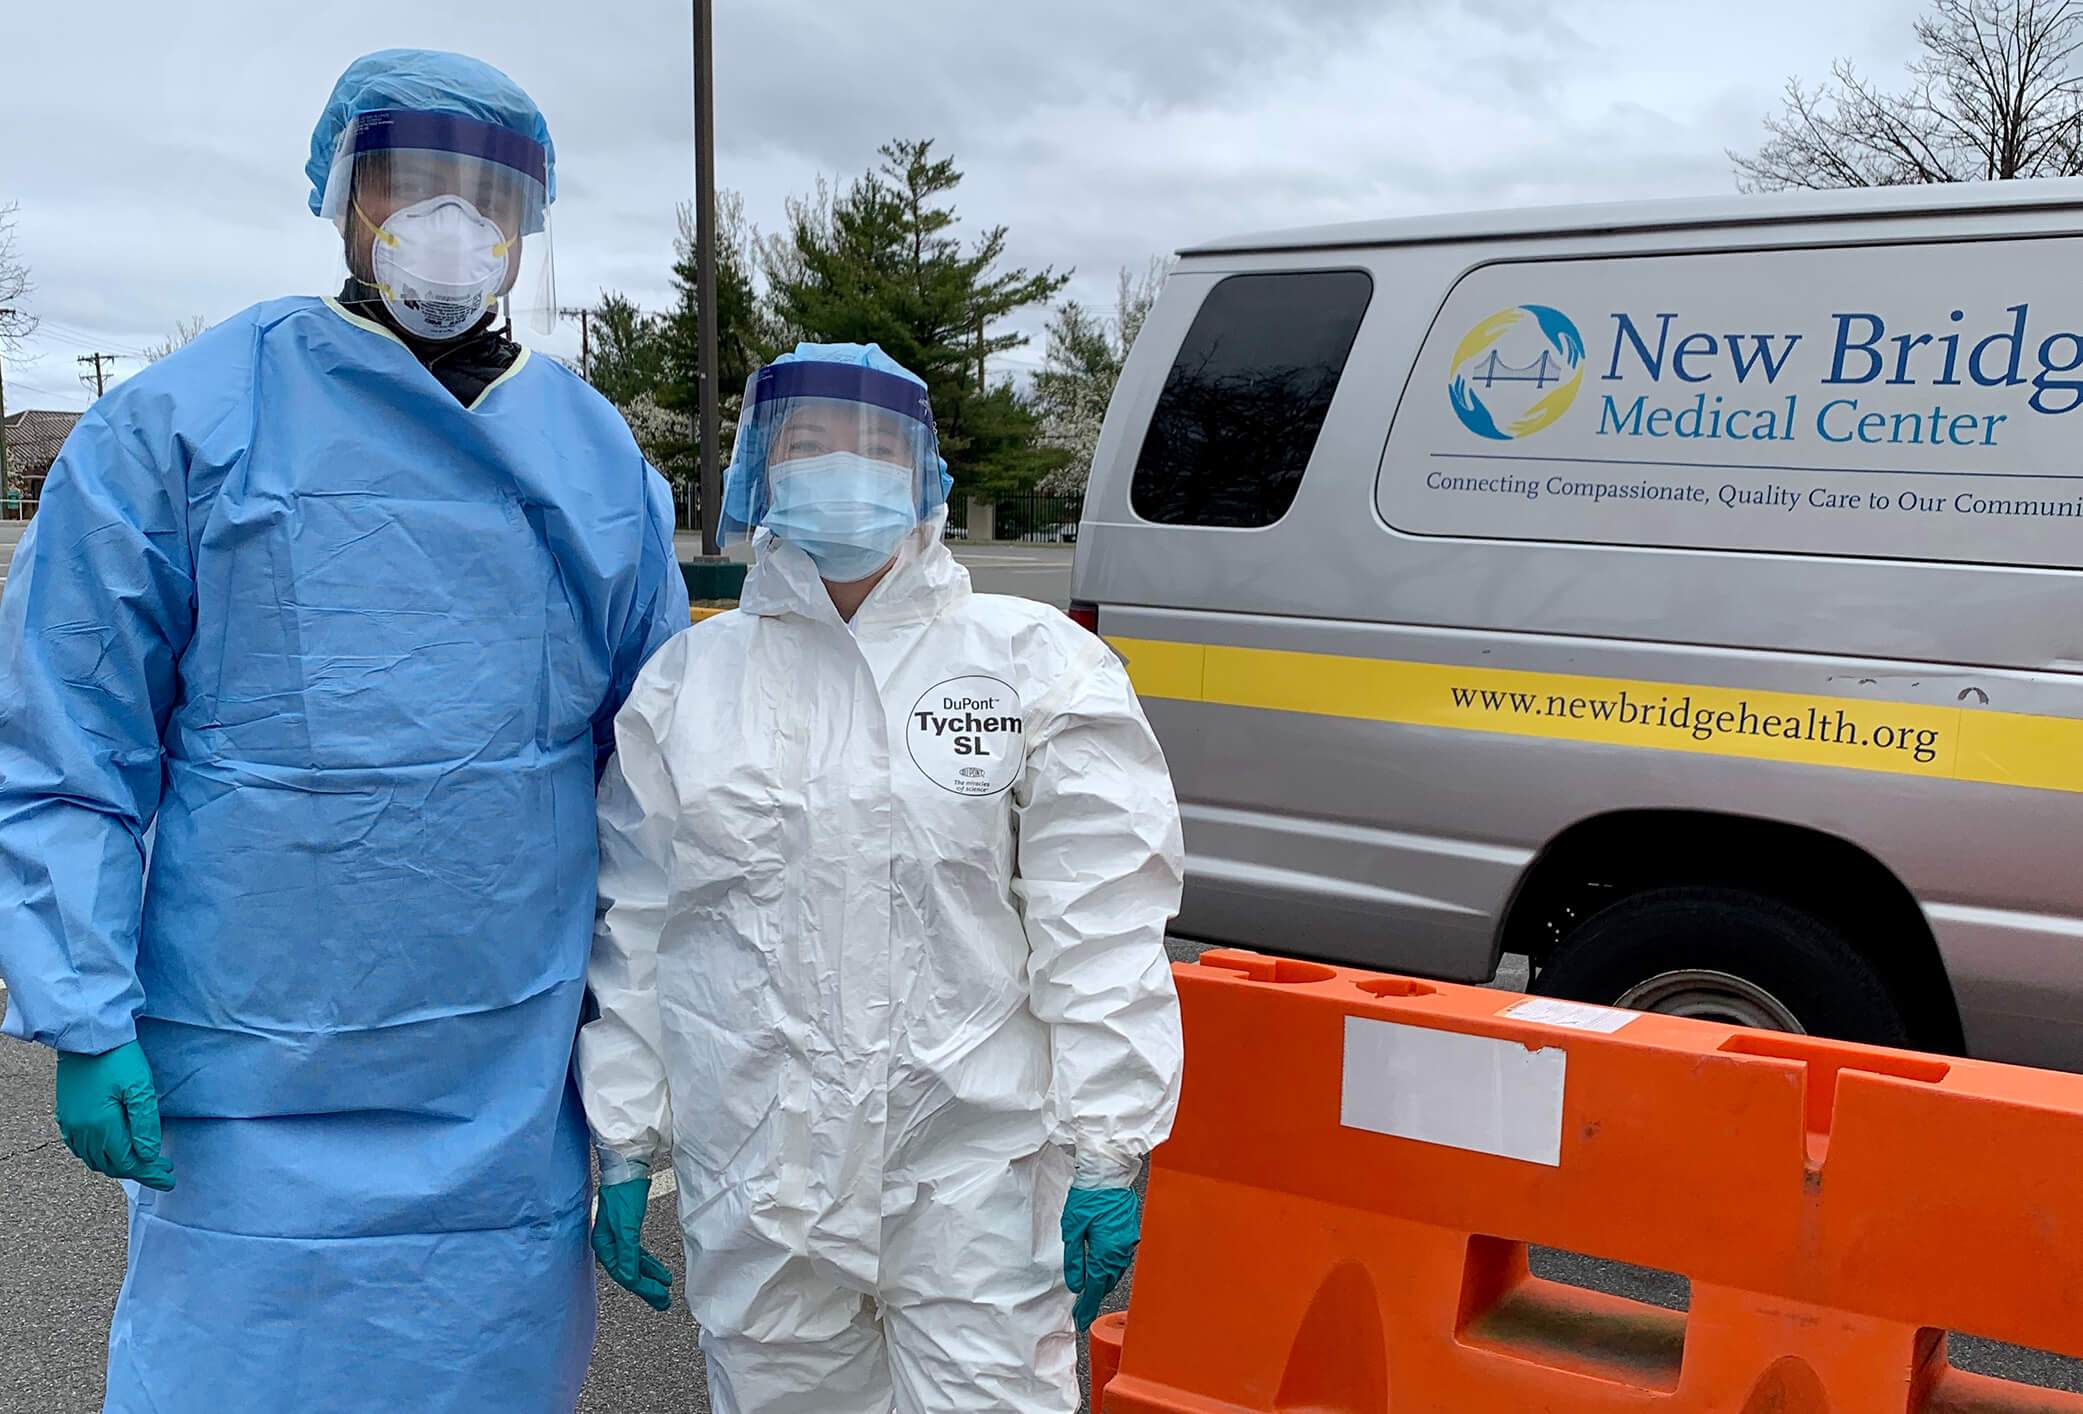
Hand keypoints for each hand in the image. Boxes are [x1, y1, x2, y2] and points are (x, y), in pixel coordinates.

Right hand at [54, 1042, 174, 1190]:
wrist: (89, 1037)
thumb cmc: (119, 1058)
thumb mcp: (141, 1088)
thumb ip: (145, 1124)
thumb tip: (148, 1156)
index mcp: (102, 1126)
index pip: (128, 1162)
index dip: (150, 1173)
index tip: (169, 1178)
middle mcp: (82, 1130)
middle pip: (112, 1164)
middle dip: (140, 1171)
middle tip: (163, 1171)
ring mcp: (71, 1124)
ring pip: (95, 1159)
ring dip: (120, 1165)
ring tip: (144, 1163)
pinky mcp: (67, 1115)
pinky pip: (81, 1147)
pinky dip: (99, 1155)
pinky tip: (113, 1151)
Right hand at [592, 1176, 672, 1311]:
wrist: (627, 1168)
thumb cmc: (623, 1193)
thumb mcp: (626, 1225)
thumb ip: (628, 1252)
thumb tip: (630, 1278)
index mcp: (604, 1245)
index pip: (623, 1274)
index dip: (642, 1286)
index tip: (660, 1294)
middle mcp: (609, 1244)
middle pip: (629, 1273)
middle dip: (647, 1287)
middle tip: (663, 1302)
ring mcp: (617, 1238)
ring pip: (634, 1265)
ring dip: (649, 1277)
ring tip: (664, 1288)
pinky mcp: (627, 1231)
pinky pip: (637, 1254)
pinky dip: (648, 1264)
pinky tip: (658, 1272)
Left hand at [1061, 1186, 1140, 1330]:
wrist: (1108, 1172)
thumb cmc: (1089, 1196)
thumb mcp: (1073, 1228)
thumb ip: (1074, 1259)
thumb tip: (1076, 1284)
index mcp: (1106, 1251)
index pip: (1095, 1287)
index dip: (1087, 1306)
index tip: (1080, 1321)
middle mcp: (1122, 1250)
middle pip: (1106, 1282)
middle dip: (1094, 1297)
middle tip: (1081, 1310)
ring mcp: (1129, 1242)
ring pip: (1114, 1272)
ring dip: (1102, 1283)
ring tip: (1089, 1293)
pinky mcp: (1131, 1234)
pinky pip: (1120, 1260)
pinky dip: (1109, 1269)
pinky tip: (1101, 1269)